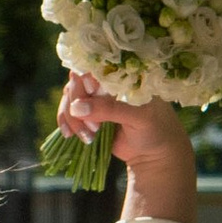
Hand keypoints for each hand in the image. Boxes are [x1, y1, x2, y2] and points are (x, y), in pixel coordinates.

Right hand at [57, 77, 195, 222]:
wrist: (154, 154)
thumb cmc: (155, 129)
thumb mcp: (139, 117)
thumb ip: (110, 109)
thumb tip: (77, 107)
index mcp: (123, 76)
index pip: (94, 68)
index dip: (85, 82)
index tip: (88, 99)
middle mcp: (106, 84)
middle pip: (77, 83)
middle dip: (78, 105)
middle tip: (93, 127)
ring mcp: (95, 99)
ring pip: (70, 98)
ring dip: (72, 118)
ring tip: (88, 136)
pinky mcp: (88, 115)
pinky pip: (68, 113)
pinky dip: (66, 123)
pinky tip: (69, 135)